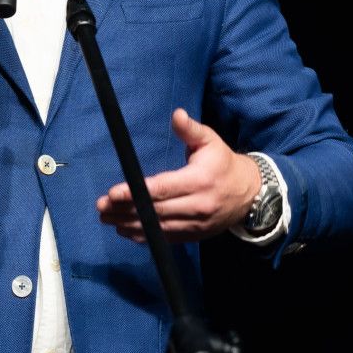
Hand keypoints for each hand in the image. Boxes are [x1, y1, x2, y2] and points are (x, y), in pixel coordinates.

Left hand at [96, 108, 260, 242]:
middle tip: (101, 207)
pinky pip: (166, 238)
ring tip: (107, 218)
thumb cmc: (224, 163)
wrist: (250, 194)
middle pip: (155, 211)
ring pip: (157, 228)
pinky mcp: (194, 235)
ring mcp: (196, 224)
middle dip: (125, 209)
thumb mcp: (210, 142)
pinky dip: (144, 236)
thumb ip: (190, 130)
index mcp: (199, 181)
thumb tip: (176, 114)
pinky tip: (125, 230)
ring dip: (129, 224)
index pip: (162, 189)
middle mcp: (197, 206)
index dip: (136, 192)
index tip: (113, 193)